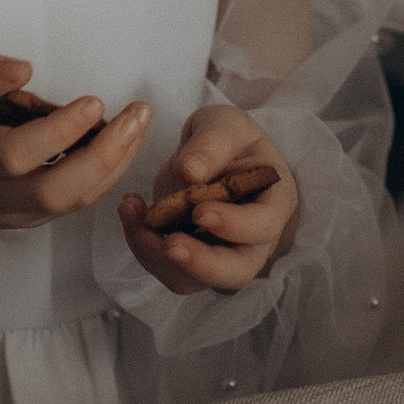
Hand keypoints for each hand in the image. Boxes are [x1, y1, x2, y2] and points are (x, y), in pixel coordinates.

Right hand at [0, 51, 149, 307]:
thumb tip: (23, 70)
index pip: (14, 155)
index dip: (58, 132)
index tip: (93, 102)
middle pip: (53, 191)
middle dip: (104, 156)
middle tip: (137, 115)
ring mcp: (10, 215)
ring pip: (71, 202)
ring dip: (114, 164)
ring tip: (138, 123)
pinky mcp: (30, 219)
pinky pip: (74, 203)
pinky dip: (105, 174)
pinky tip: (123, 141)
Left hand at [119, 108, 298, 297]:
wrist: (209, 151)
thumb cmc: (229, 138)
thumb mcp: (225, 125)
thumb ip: (211, 144)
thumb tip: (189, 172)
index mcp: (274, 202)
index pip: (263, 226)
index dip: (234, 225)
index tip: (200, 211)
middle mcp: (252, 239)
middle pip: (236, 272)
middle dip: (200, 263)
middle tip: (168, 244)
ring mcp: (219, 254)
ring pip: (194, 279)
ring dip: (158, 256)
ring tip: (133, 215)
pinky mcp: (189, 257)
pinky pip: (166, 267)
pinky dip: (143, 245)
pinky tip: (130, 212)